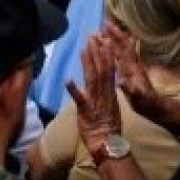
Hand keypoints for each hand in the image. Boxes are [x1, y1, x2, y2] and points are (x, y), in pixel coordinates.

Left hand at [66, 35, 121, 154]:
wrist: (108, 144)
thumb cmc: (108, 126)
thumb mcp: (111, 105)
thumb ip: (106, 92)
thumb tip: (103, 80)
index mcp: (110, 92)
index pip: (110, 70)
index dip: (107, 54)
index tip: (104, 40)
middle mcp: (105, 94)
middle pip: (103, 70)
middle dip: (99, 52)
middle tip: (94, 36)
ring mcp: (96, 101)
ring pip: (93, 79)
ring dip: (89, 63)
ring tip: (85, 48)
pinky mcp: (86, 111)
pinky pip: (80, 99)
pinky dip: (74, 89)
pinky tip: (68, 78)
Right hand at [103, 24, 159, 117]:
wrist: (155, 107)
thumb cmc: (146, 103)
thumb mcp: (138, 98)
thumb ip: (130, 89)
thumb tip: (120, 82)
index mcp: (132, 68)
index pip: (123, 48)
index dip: (116, 37)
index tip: (107, 27)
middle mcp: (132, 64)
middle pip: (122, 45)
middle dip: (113, 35)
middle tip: (102, 25)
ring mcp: (131, 68)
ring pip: (120, 51)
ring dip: (112, 41)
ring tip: (102, 34)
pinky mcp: (130, 73)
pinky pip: (120, 58)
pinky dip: (113, 51)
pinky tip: (108, 50)